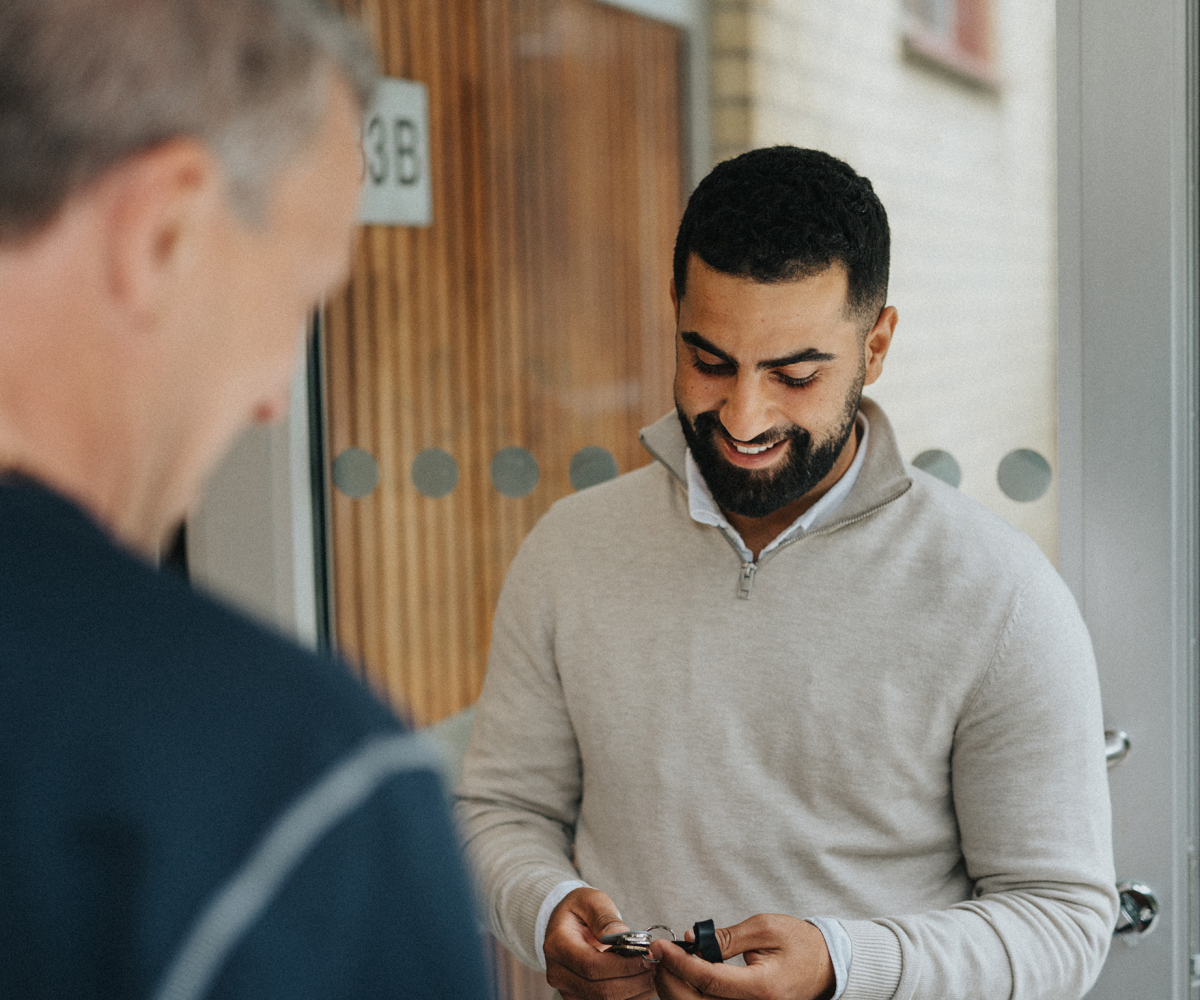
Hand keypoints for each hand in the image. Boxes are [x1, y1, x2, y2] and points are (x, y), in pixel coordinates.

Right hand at [543, 887, 656, 999]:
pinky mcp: (578, 998)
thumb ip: (604, 916)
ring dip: (635, 992)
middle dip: (633, 981)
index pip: (591, 965)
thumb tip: (619, 934)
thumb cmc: (580, 909)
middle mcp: (557, 973)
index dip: (622, 966)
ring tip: (653, 975)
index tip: (646, 957)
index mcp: (557, 945)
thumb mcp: (591, 900)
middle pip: (599, 990)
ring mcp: (567, 990)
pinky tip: (643, 985)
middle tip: (656, 967)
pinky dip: (629, 998)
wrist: (566, 925)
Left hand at [649, 914, 834, 999]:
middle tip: (660, 954)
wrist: (826, 965)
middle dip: (671, 978)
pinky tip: (686, 975)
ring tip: (670, 962)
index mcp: (762, 987)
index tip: (662, 946)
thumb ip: (726, 936)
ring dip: (678, 988)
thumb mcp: (765, 928)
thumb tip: (693, 940)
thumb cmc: (801, 944)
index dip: (680, 962)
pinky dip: (693, 993)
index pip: (708, 979)